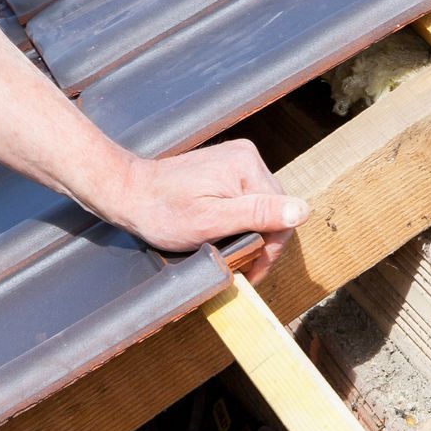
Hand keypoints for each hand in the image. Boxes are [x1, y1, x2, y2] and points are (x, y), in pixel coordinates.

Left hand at [93, 141, 308, 281]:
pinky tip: (224, 233)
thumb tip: (302, 211)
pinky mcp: (225, 167)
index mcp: (247, 166)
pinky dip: (239, 220)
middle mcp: (247, 157)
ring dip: (250, 232)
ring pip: (261, 207)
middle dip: (260, 242)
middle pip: (273, 209)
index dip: (270, 250)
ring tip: (230, 252)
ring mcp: (236, 160)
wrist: (128, 193)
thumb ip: (257, 215)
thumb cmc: (163, 212)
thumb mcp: (211, 221)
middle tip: (241, 268)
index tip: (251, 273)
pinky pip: (246, 198)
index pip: (281, 214)